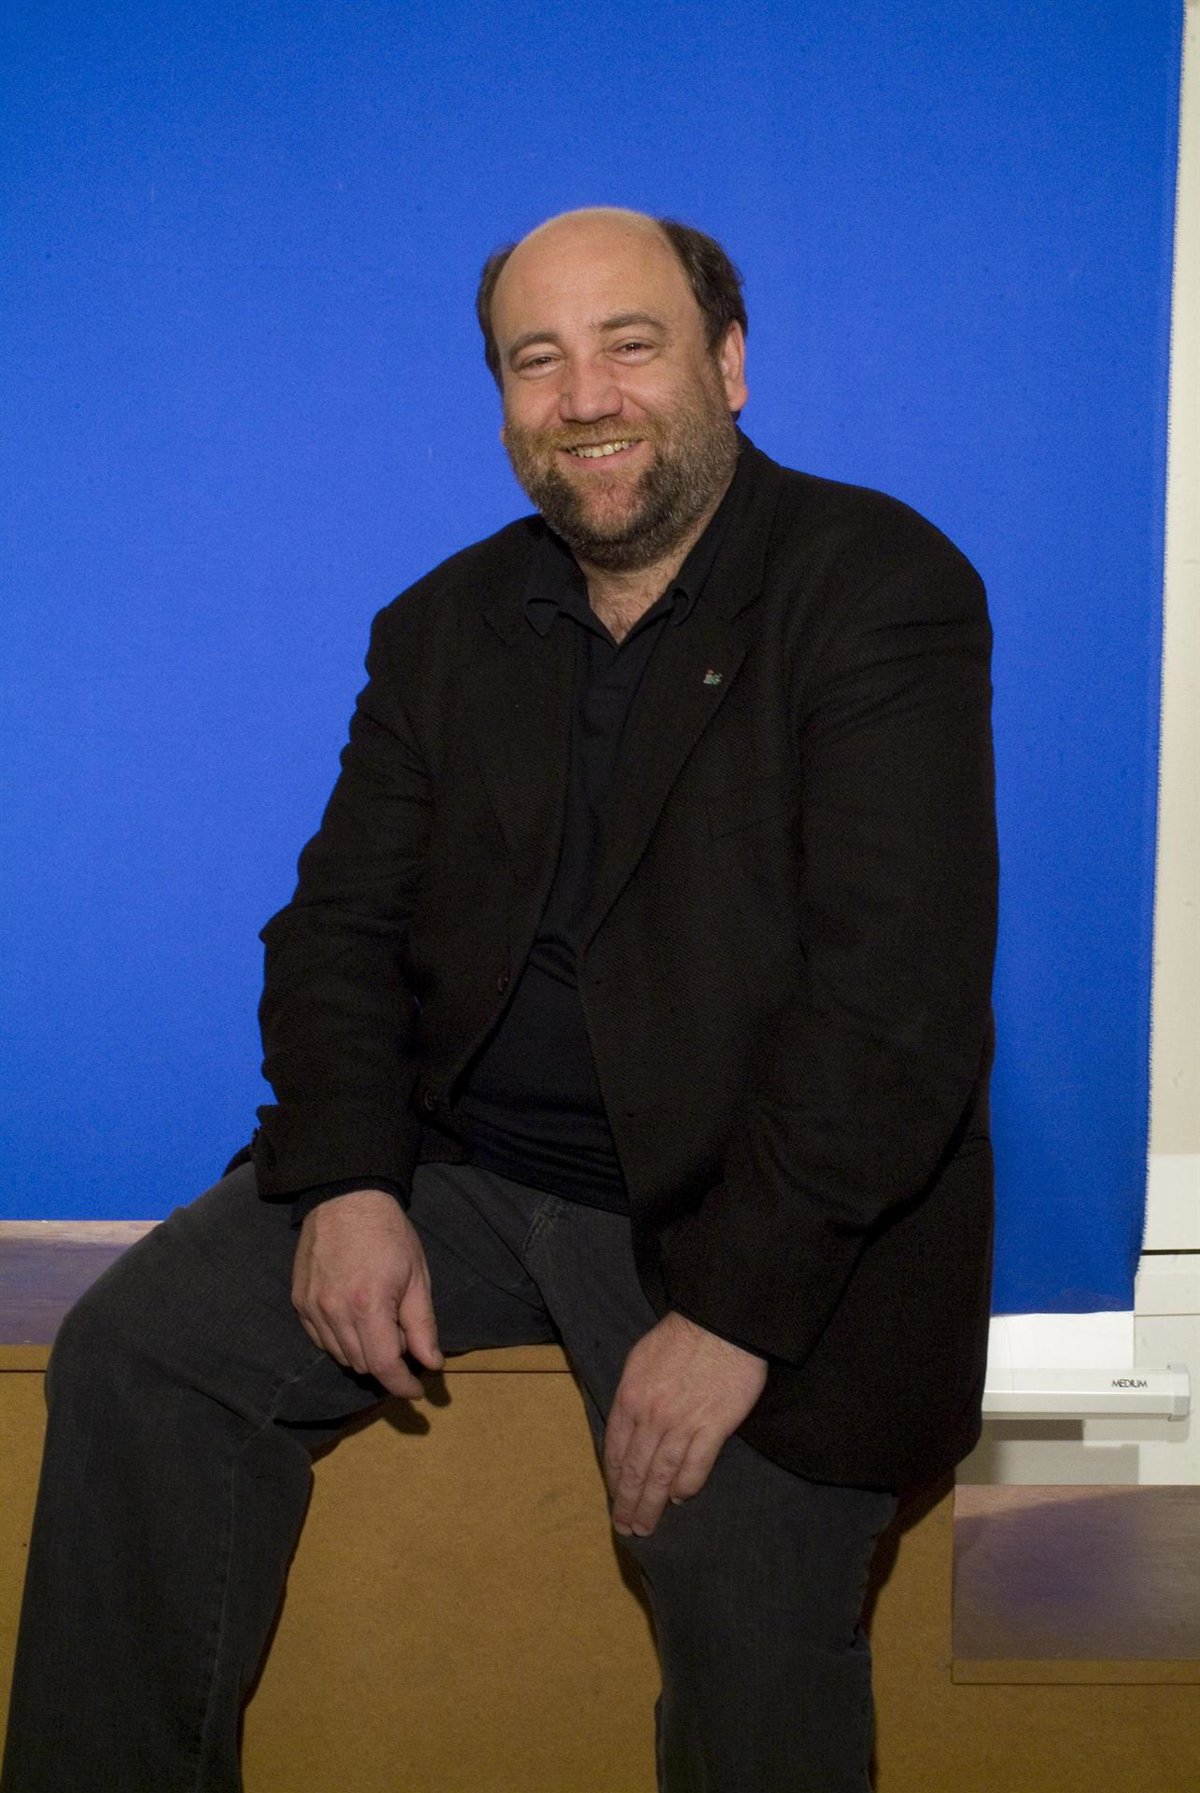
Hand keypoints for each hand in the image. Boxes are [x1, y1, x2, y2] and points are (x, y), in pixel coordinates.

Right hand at [292, 1188, 443, 1399]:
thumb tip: (432, 1364)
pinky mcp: (299, 1302)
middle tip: (402, 1335)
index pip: (383, 1365)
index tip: (417, 1390)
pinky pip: (320, 1340)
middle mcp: (334, 1312)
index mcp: (368, 1305)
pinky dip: (341, 1340)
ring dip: (364, 1351)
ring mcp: (312, 1308)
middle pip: (362, 1364)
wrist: (345, 1198)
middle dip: (387, 1361)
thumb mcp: (417, 1276)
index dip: (402, 1385)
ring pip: (340, 1356)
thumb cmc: (389, 1234)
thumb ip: (422, 1325)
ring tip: (379, 1320)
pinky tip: (355, 1318)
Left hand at [603, 1310, 767, 1538]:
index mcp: (630, 1398)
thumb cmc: (679, 1336)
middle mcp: (652, 1416)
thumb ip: (632, 1394)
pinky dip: (686, 1485)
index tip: (615, 1498)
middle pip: (635, 1470)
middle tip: (626, 1527)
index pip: (616, 1450)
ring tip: (646, 1526)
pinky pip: (696, 1465)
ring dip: (652, 1504)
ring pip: (661, 1475)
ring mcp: (682, 1424)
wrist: (720, 1323)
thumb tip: (628, 1425)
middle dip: (628, 1503)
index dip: (614, 1479)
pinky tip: (679, 1498)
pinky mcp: (714, 1427)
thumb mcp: (639, 1359)